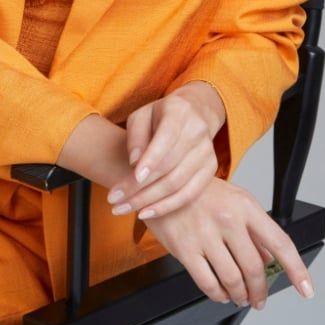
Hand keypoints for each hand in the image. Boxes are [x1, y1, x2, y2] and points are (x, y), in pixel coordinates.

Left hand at [106, 82, 224, 220]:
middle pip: (169, 166)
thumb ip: (136, 136)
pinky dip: (166, 206)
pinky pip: (189, 194)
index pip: (166, 137)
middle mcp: (198, 131)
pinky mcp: (210, 170)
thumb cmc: (158, 118)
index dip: (151, 159)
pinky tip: (145, 213)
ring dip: (148, 201)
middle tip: (114, 201)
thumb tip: (134, 163)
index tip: (134, 177)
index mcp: (179, 112)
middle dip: (139, 187)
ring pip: (178, 184)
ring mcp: (207, 152)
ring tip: (122, 209)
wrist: (192, 115)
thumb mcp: (140, 116)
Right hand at [142, 175, 315, 309]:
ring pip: (232, 279)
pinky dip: (218, 294)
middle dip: (260, 291)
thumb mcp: (234, 200)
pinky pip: (207, 283)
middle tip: (259, 300)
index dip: (297, 270)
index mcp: (246, 206)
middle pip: (254, 268)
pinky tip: (220, 293)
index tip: (306, 290)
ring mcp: (205, 234)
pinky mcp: (184, 248)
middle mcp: (228, 219)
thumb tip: (269, 261)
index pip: (280, 243)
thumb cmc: (200, 191)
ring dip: (239, 295)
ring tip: (239, 297)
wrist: (160, 180)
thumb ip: (254, 231)